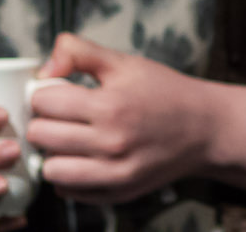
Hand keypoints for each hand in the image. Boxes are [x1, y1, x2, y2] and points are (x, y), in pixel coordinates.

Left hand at [28, 33, 217, 202]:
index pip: (43, 101)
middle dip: (45, 121)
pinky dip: (69, 176)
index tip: (58, 93)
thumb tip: (44, 69)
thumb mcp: (125, 62)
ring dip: (53, 153)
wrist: (204, 128)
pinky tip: (85, 158)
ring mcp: (114, 173)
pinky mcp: (117, 193)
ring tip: (70, 139)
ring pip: (49, 169)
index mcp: (111, 105)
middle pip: (40, 135)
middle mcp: (111, 143)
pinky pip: (68, 191)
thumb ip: (79, 52)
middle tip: (63, 115)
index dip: (46, 93)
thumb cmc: (164, 92)